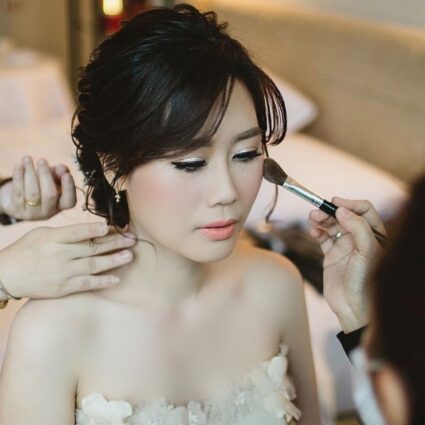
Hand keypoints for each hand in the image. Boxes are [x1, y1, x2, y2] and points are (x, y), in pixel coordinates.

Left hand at [0, 156, 75, 220]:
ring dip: (30, 174)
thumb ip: (60, 172)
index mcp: (61, 205)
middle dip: (46, 176)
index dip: (69, 189)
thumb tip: (63, 169)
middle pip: (50, 195)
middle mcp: (48, 211)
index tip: (67, 175)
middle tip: (42, 160)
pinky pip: (18, 192)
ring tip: (27, 158)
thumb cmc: (40, 186)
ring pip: (32, 193)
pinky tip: (18, 166)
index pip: (69, 201)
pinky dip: (18, 178)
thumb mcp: (52, 178)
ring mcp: (32, 213)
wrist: (17, 201)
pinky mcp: (17, 210)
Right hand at [0, 223, 134, 298]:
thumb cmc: (27, 250)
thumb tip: (94, 230)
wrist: (7, 275)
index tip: (110, 226)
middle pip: (91, 247)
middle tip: (132, 240)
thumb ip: (66, 232)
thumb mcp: (42, 234)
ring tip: (129, 255)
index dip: (95, 229)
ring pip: (93, 265)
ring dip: (114, 260)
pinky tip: (116, 278)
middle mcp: (58, 255)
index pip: (77, 232)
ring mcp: (61, 273)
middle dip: (114, 243)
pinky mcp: (62, 288)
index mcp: (52, 238)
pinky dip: (102, 281)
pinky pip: (86, 284)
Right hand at [308, 197, 386, 332]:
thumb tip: (342, 210)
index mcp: (374, 235)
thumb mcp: (367, 251)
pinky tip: (313, 231)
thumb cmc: (366, 281)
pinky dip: (317, 232)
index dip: (350, 204)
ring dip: (321, 220)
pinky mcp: (331, 256)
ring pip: (332, 226)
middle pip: (344, 216)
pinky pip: (323, 238)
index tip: (336, 203)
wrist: (353, 307)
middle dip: (330, 211)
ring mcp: (345, 247)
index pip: (363, 211)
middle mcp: (359, 239)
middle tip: (317, 212)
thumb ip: (357, 227)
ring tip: (312, 219)